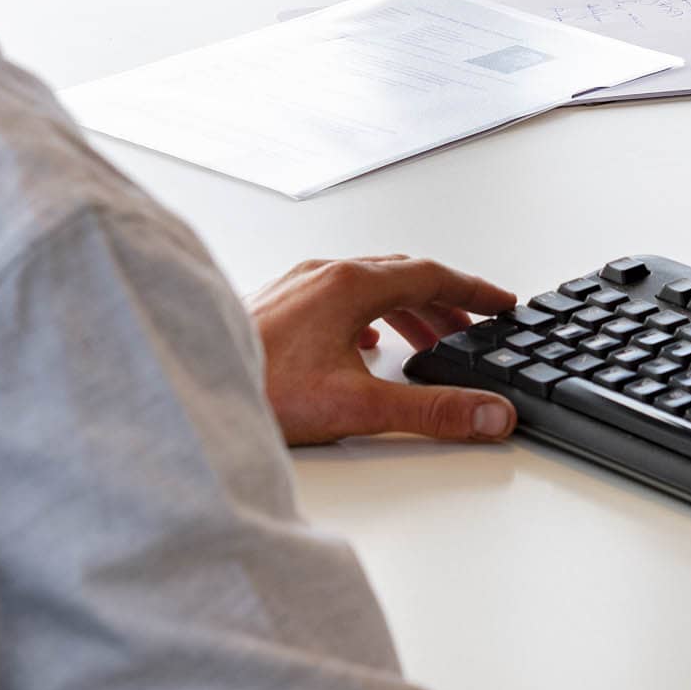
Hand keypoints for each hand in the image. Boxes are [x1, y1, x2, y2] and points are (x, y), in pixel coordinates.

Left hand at [248, 254, 519, 446]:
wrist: (188, 386)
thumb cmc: (261, 391)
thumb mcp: (359, 406)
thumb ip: (431, 411)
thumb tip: (488, 414)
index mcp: (350, 285)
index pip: (431, 274)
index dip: (474, 290)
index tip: (503, 302)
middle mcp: (323, 275)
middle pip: (401, 275)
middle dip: (444, 301)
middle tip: (475, 325)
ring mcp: (296, 287)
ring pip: (367, 285)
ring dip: (407, 309)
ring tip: (430, 341)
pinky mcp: (275, 306)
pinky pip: (337, 297)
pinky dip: (369, 314)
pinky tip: (367, 343)